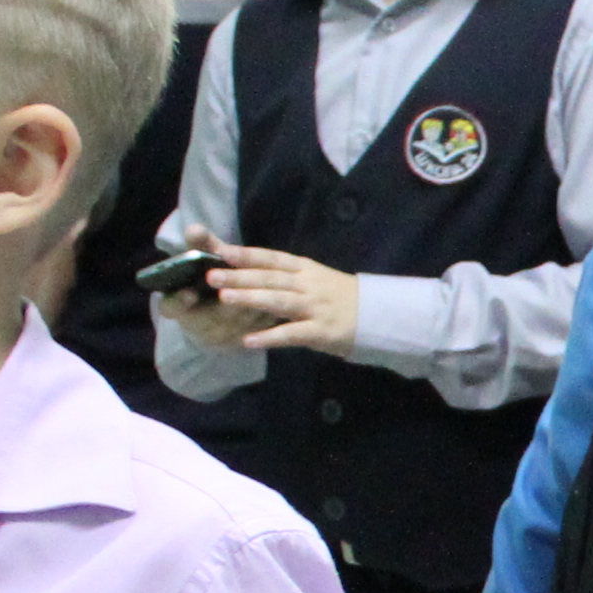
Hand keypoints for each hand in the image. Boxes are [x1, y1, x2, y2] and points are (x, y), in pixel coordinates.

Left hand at [182, 244, 362, 354]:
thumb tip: (253, 273)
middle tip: (211, 275)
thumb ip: (289, 277)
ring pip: (278, 301)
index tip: (222, 251)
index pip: (272, 259)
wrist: (380, 316)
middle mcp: (308, 285)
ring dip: (250, 299)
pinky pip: (291, 334)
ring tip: (224, 299)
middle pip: (270, 278)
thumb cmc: (343, 299)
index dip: (247, 254)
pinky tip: (249, 341)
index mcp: (306, 270)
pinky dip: (270, 337)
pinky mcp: (321, 331)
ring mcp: (315, 308)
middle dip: (239, 276)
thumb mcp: (317, 279)